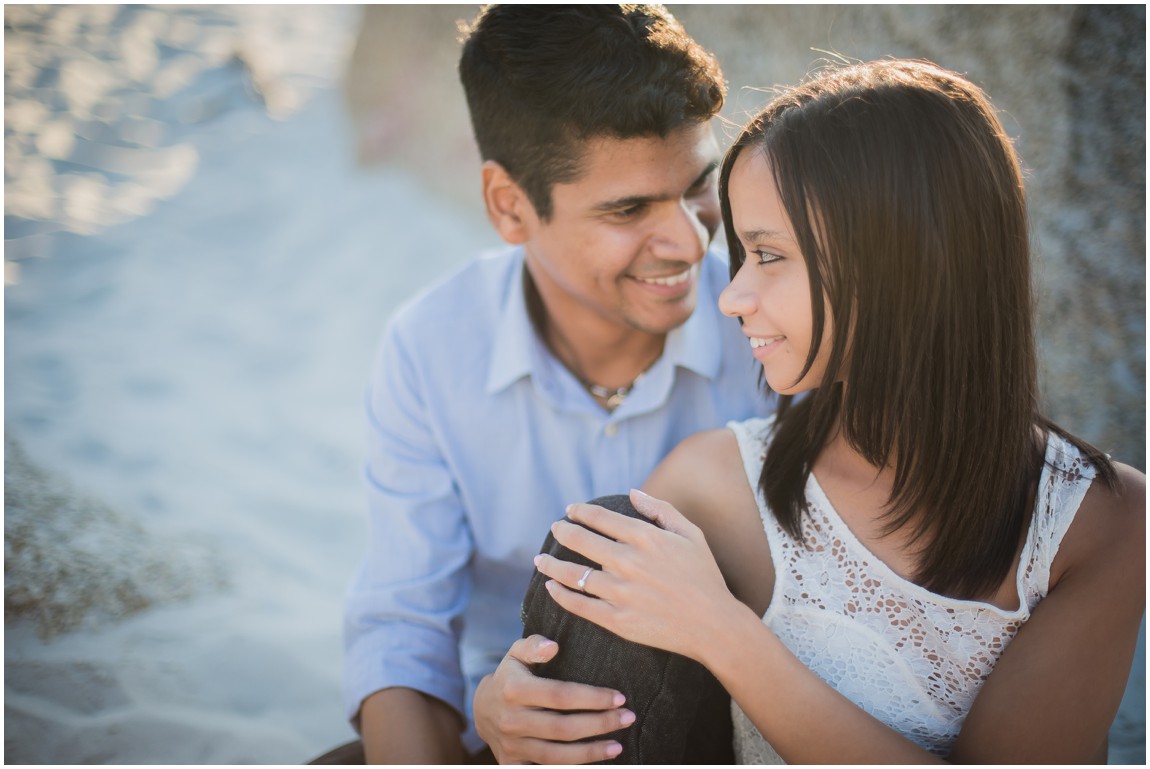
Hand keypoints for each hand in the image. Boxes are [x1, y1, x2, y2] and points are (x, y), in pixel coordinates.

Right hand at [473, 635, 634, 763]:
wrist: (480, 710)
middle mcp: (512, 720)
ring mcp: (511, 745)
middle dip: (599, 724)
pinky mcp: (512, 763)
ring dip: (591, 753)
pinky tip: (593, 762)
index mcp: (514, 690)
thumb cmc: (510, 677)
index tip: (619, 697)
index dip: (592, 698)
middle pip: (563, 728)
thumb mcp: (516, 654)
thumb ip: (534, 646)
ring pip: (556, 756)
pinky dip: (570, 768)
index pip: (560, 695)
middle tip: (628, 719)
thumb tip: (553, 646)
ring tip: (618, 746)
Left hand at [534, 489, 739, 661]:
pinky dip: (560, 594)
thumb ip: (660, 510)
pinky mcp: (617, 620)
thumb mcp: (690, 534)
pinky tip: (551, 587)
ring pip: (574, 574)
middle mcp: (628, 562)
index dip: (580, 512)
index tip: (570, 510)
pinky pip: (579, 605)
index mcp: (645, 538)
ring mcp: (620, 593)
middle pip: (581, 541)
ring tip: (541, 559)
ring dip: (552, 564)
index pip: (600, 518)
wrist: (714, 625)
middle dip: (562, 531)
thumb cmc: (704, 577)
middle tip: (555, 528)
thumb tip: (633, 492)